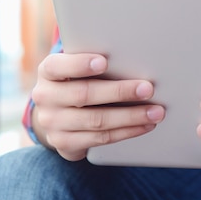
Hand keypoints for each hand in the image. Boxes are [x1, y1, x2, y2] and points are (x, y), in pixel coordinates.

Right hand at [31, 53, 164, 160]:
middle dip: (120, 91)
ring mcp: (52, 122)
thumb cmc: (77, 80)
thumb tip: (134, 56)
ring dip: (130, 116)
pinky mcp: (64, 143)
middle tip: (147, 89)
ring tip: (155, 111)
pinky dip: (126, 132)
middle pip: (84, 94)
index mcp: (48, 71)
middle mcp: (45, 97)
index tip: (104, 61)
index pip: (58, 66)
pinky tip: (144, 125)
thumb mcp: (76, 68)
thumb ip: (94, 62)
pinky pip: (100, 139)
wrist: (58, 113)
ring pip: (96, 120)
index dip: (80, 64)